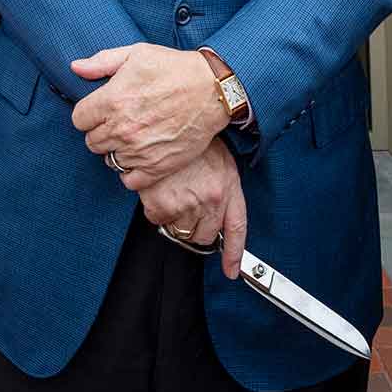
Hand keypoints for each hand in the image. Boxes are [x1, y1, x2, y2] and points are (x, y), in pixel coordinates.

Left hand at [70, 43, 229, 187]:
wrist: (212, 90)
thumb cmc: (174, 68)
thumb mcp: (136, 54)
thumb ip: (102, 62)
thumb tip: (75, 68)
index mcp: (112, 100)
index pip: (79, 119)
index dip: (89, 114)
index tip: (101, 110)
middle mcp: (122, 128)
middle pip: (92, 142)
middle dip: (101, 131)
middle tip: (119, 122)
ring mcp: (139, 150)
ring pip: (109, 160)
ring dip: (117, 150)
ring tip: (133, 137)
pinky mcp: (157, 167)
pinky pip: (129, 180)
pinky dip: (131, 172)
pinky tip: (140, 157)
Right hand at [138, 138, 249, 278]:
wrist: (172, 119)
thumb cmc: (194, 140)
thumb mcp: (219, 160)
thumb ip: (223, 189)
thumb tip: (219, 217)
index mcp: (228, 187)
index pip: (236, 229)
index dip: (234, 254)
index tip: (232, 271)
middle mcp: (212, 200)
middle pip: (204, 235)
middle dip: (196, 228)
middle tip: (187, 208)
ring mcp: (187, 204)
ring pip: (179, 230)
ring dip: (174, 218)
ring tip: (173, 191)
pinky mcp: (162, 204)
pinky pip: (157, 220)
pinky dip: (155, 210)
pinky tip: (159, 189)